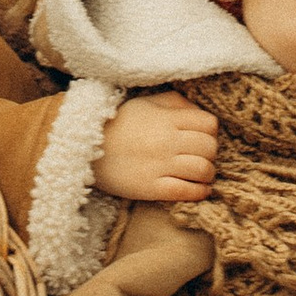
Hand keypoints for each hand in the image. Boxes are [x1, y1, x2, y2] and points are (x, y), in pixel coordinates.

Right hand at [98, 90, 219, 203]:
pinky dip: (200, 192)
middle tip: (202, 156)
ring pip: (203, 170)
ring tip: (202, 174)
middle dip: (211, 153)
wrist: (85, 148)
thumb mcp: (145, 103)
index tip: (203, 136)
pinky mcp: (152, 188)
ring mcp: (160, 165)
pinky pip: (187, 191)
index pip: (209, 123)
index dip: (210, 131)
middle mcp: (167, 141)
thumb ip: (174, 102)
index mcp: (166, 118)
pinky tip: (199, 189)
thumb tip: (198, 113)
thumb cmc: (118, 124)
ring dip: (208, 174)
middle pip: (210, 147)